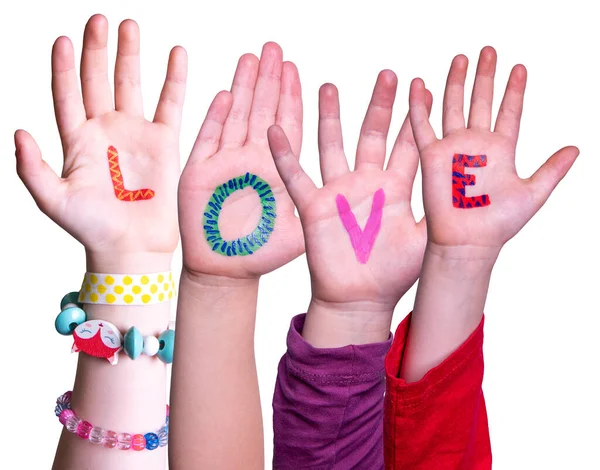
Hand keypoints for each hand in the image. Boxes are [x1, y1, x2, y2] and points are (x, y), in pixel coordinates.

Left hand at [15, 15, 186, 270]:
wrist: (131, 247)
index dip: (63, 67)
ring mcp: (135, 134)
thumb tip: (17, 132)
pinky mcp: (164, 143)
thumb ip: (33, 167)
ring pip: (132, 85)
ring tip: (129, 26)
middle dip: (97, 49)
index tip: (63, 39)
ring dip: (130, 55)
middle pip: (98, 80)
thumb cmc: (92, 229)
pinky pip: (170, 105)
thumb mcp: (53, 200)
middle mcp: (105, 131)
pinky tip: (176, 55)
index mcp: (77, 141)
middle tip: (100, 19)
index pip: (66, 94)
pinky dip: (174, 80)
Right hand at [178, 43, 303, 279]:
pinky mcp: (199, 174)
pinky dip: (215, 117)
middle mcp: (253, 161)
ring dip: (243, 88)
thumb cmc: (261, 254)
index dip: (291, 97)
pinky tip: (224, 93)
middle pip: (262, 112)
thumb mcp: (299, 233)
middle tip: (275, 48)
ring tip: (251, 58)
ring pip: (236, 118)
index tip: (295, 69)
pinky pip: (208, 140)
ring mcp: (226, 164)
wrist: (225, 271)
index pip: (287, 126)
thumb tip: (349, 197)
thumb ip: (316, 210)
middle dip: (268, 80)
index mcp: (278, 171)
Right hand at [268, 71, 429, 344]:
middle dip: (380, 105)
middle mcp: (368, 183)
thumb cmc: (394, 274)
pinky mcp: (315, 207)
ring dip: (330, 117)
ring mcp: (340, 192)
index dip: (416, 118)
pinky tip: (276, 130)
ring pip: (333, 145)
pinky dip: (285, 156)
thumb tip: (472, 190)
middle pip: (373, 135)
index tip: (425, 88)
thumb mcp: (426, 239)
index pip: (408, 145)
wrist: (360, 299)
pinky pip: (297, 177)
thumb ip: (442, 210)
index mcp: (396, 189)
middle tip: (388, 75)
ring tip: (328, 87)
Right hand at [410, 46, 578, 258]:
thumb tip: (576, 149)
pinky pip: (423, 126)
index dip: (515, 91)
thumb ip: (552, 169)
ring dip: (456, 82)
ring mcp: (453, 148)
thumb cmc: (498, 224)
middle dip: (485, 76)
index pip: (509, 112)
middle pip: (481, 101)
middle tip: (489, 51)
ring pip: (453, 107)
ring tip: (461, 58)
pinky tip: (419, 85)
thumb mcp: (534, 193)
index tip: (520, 69)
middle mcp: (477, 145)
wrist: (467, 241)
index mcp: (501, 150)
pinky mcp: (432, 156)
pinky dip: (419, 106)